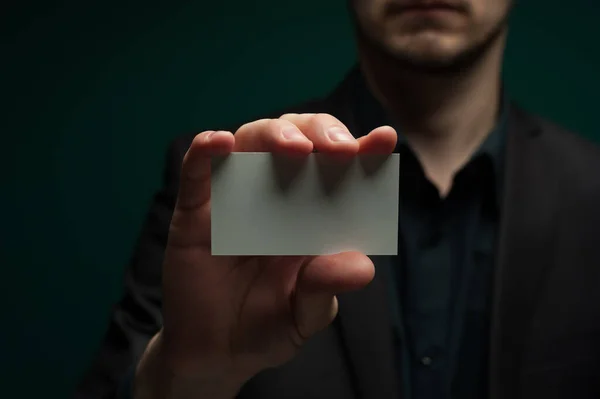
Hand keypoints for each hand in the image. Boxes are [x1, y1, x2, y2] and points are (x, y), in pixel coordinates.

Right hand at [135, 114, 396, 397]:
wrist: (214, 354)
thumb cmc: (266, 327)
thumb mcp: (305, 315)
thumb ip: (326, 290)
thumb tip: (361, 267)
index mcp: (313, 213)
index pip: (340, 168)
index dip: (363, 149)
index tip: (383, 140)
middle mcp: (277, 194)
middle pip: (298, 138)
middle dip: (321, 132)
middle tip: (339, 150)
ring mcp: (235, 197)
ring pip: (252, 141)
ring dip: (273, 133)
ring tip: (293, 148)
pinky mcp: (195, 210)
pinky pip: (197, 172)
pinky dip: (206, 150)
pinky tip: (220, 143)